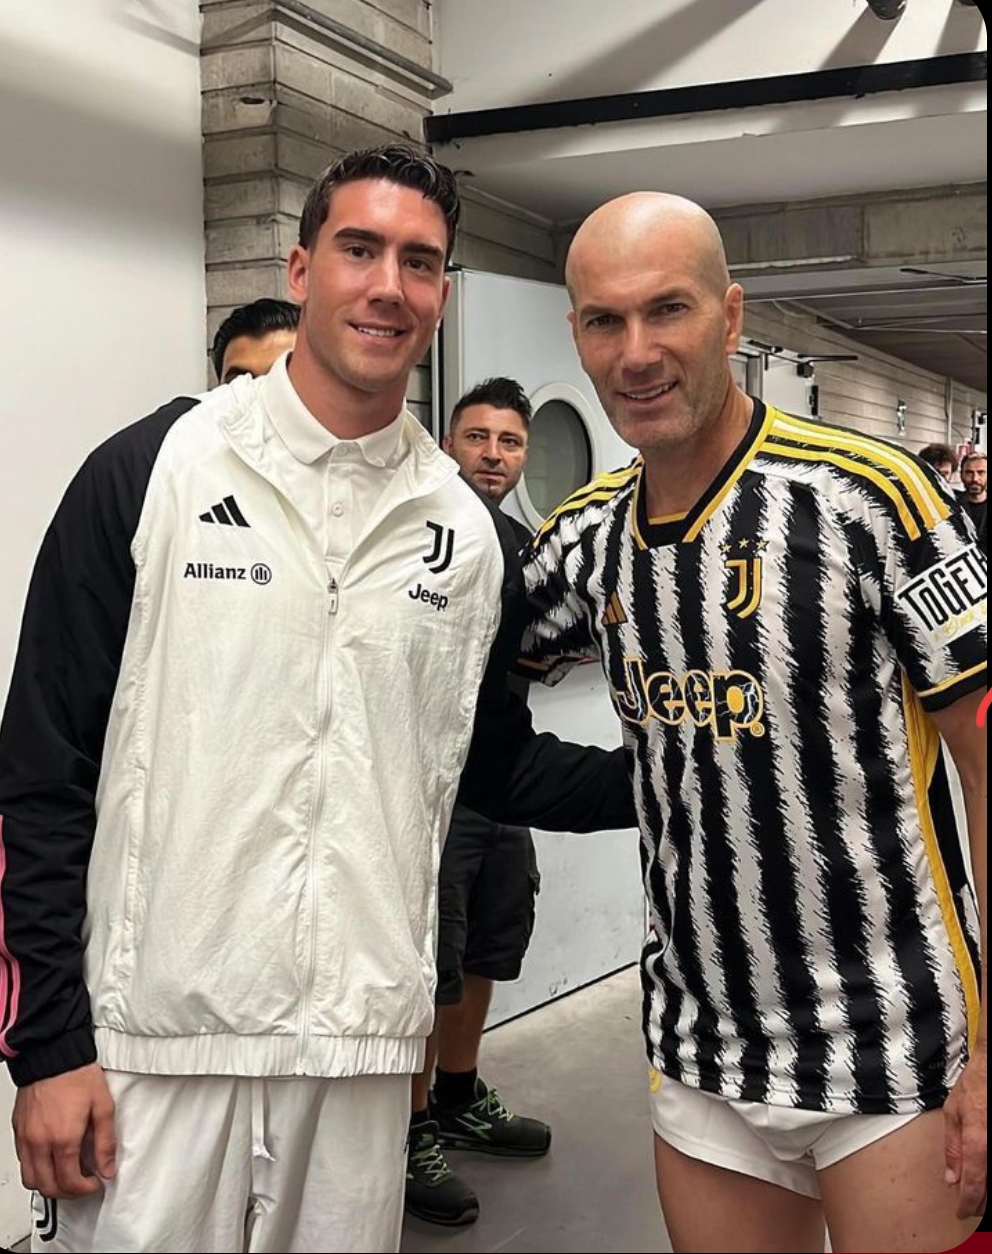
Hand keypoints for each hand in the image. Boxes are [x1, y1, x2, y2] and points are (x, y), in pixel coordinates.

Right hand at [12, 1063, 116, 1198]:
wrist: (53, 1054)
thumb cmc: (77, 1075)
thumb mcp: (103, 1106)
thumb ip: (106, 1142)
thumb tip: (108, 1167)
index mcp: (63, 1138)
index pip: (69, 1182)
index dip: (85, 1189)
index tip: (95, 1184)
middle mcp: (40, 1142)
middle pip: (48, 1187)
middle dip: (68, 1192)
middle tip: (83, 1184)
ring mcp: (26, 1138)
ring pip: (31, 1179)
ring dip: (49, 1185)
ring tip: (67, 1175)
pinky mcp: (18, 1131)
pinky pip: (23, 1162)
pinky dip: (36, 1169)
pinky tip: (51, 1159)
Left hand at [943, 1045, 986, 1218]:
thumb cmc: (975, 1086)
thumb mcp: (953, 1112)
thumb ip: (953, 1147)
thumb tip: (951, 1178)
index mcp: (978, 1141)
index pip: (974, 1184)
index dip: (968, 1204)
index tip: (962, 1213)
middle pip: (991, 1190)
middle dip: (981, 1203)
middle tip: (971, 1208)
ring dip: (989, 1193)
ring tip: (980, 1198)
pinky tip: (987, 1178)